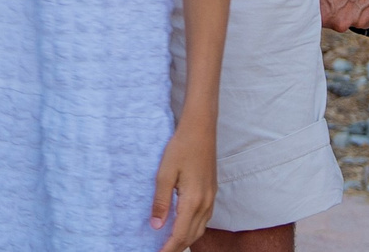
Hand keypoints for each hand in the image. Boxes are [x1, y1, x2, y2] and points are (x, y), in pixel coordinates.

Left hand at [152, 120, 214, 249]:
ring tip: (170, 244)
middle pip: (191, 236)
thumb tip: (156, 226)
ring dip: (185, 239)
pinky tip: (183, 226)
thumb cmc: (181, 146)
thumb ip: (161, 202)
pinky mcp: (212, 191)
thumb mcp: (164, 173)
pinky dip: (193, 228)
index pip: (180, 235)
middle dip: (176, 248)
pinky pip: (205, 219)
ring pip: (200, 229)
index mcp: (193, 200)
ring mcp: (211, 197)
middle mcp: (206, 202)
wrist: (201, 128)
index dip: (167, 249)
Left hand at [316, 0, 368, 30]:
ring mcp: (361, 17)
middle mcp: (342, 21)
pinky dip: (366, 6)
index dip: (319, 8)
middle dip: (335, 9)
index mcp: (323, 15)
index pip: (316, 21)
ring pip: (353, 19)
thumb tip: (297, 1)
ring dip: (352, 8)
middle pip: (336, 21)